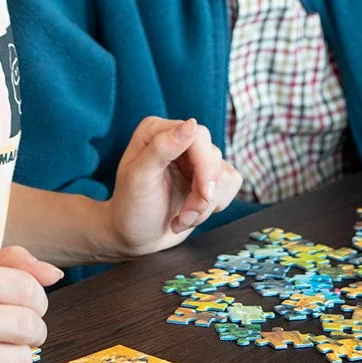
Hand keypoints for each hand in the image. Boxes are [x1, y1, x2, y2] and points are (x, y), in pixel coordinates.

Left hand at [106, 117, 241, 257]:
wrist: (136, 238)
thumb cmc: (131, 208)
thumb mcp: (139, 178)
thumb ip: (161, 148)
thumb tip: (191, 124)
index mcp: (157, 131)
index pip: (198, 136)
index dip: (205, 166)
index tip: (203, 194)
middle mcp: (177, 139)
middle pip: (213, 156)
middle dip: (203, 193)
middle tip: (186, 215)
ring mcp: (194, 159)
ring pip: (223, 174)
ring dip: (205, 205)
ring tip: (183, 217)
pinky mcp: (207, 177)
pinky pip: (230, 183)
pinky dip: (214, 206)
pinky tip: (192, 214)